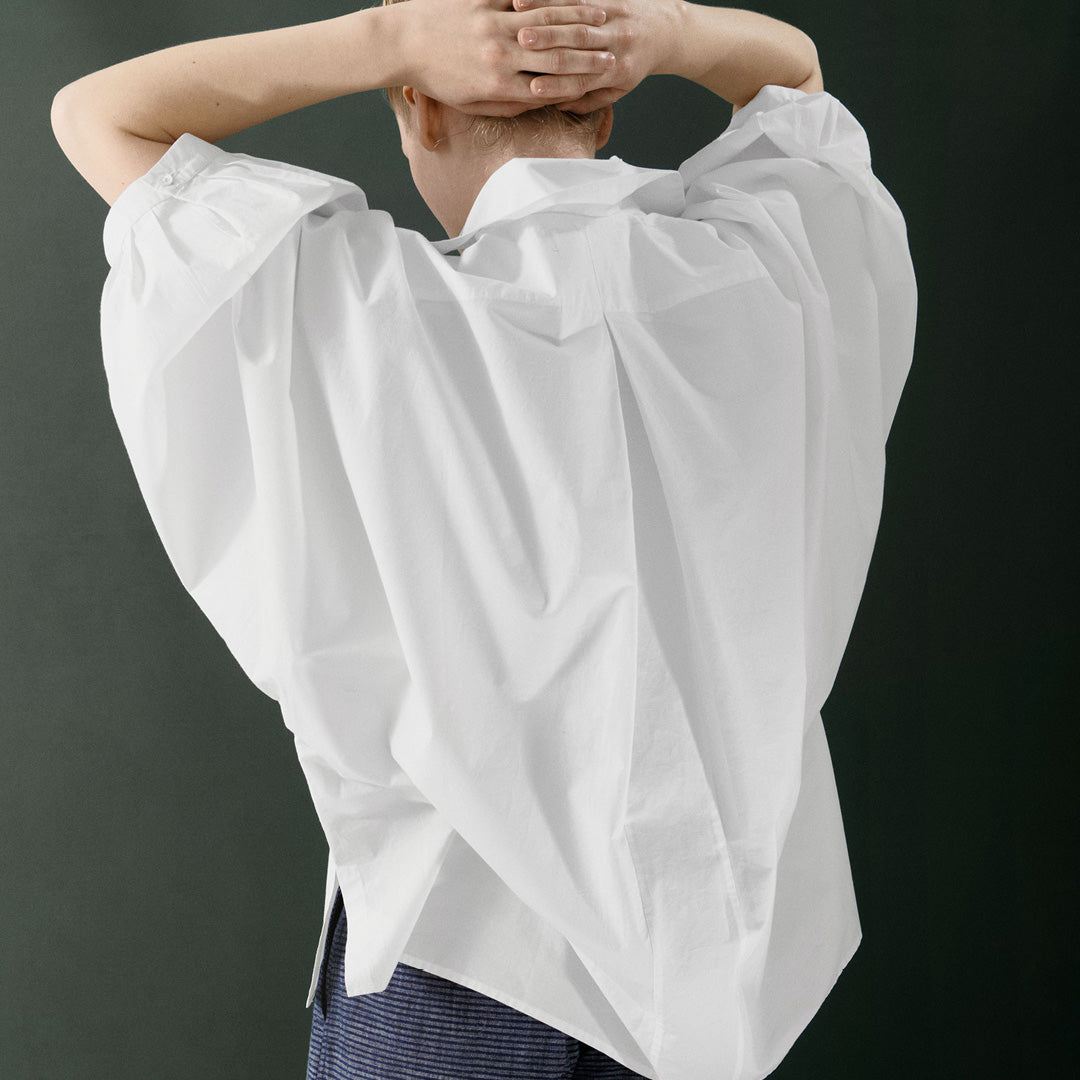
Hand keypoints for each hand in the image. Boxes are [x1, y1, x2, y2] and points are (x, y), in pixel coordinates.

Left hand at [396, 0, 618, 115]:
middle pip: (554, 54)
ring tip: (601, 19)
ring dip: (575, 20)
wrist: (403, 43)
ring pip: (543, 21)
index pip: (549, 84)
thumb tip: (538, 101)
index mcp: (498, 83)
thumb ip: (508, 103)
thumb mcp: (472, 103)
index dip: (579, 82)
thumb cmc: (436, 78)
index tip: (602, 79)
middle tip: (614, 52)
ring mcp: (492, 22)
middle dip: (587, 55)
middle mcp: (499, 53)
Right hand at [513, 0, 687, 113]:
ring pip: (575, 19)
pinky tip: (525, 1)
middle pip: (577, 45)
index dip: (556, 86)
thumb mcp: (619, 89)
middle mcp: (616, 42)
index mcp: (617, 71)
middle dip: (547, 45)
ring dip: (545, 19)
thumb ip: (590, 99)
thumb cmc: (635, 64)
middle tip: (519, 46)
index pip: (582, 81)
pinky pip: (576, 0)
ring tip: (518, 23)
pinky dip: (552, 0)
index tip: (532, 89)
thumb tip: (561, 107)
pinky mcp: (607, 0)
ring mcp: (612, 18)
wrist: (664, 32)